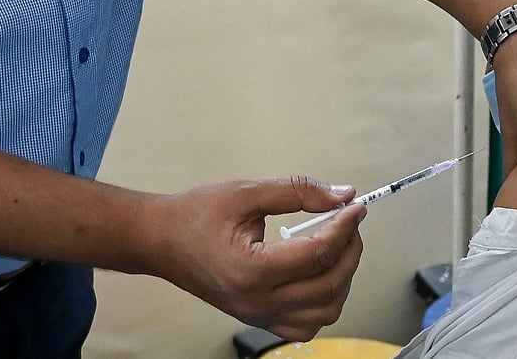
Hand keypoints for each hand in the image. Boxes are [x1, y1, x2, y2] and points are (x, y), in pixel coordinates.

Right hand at [145, 176, 364, 340]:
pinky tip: (321, 273)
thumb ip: (298, 192)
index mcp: (252, 270)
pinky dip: (325, 302)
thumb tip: (342, 195)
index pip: (318, 254)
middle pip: (329, 285)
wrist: (159, 241)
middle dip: (350, 250)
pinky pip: (305, 324)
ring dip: (342, 279)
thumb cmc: (195, 215)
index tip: (356, 208)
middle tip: (350, 222)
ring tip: (338, 246)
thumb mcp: (247, 192)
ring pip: (324, 312)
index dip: (345, 228)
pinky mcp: (257, 318)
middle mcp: (257, 302)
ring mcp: (257, 316)